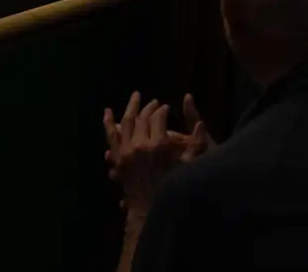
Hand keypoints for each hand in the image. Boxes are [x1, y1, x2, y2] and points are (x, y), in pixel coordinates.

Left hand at [103, 92, 210, 214]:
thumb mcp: (188, 166)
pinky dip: (108, 123)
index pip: (159, 117)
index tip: (166, 108)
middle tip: (154, 102)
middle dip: (149, 107)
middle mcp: (140, 145)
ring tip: (135, 97)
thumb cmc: (173, 187)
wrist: (150, 210)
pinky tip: (107, 113)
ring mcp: (126, 151)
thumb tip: (200, 124)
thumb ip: (196, 144)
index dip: (163, 110)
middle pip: (142, 117)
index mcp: (159, 145)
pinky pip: (111, 136)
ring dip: (130, 108)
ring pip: (126, 123)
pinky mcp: (118, 159)